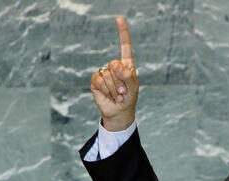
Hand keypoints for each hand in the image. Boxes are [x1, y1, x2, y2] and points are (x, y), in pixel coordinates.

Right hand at [90, 17, 138, 131]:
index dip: (122, 33)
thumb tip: (114, 64)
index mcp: (126, 65)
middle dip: (121, 81)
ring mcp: (104, 72)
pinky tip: (109, 95)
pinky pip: (100, 80)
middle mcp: (114, 67)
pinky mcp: (95, 80)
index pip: (125, 46)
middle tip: (123, 91)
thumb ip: (127, 75)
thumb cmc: (128, 99)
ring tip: (117, 95)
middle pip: (115, 65)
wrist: (119, 112)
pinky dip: (106, 90)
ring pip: (108, 75)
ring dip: (114, 89)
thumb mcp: (133, 88)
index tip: (119, 19)